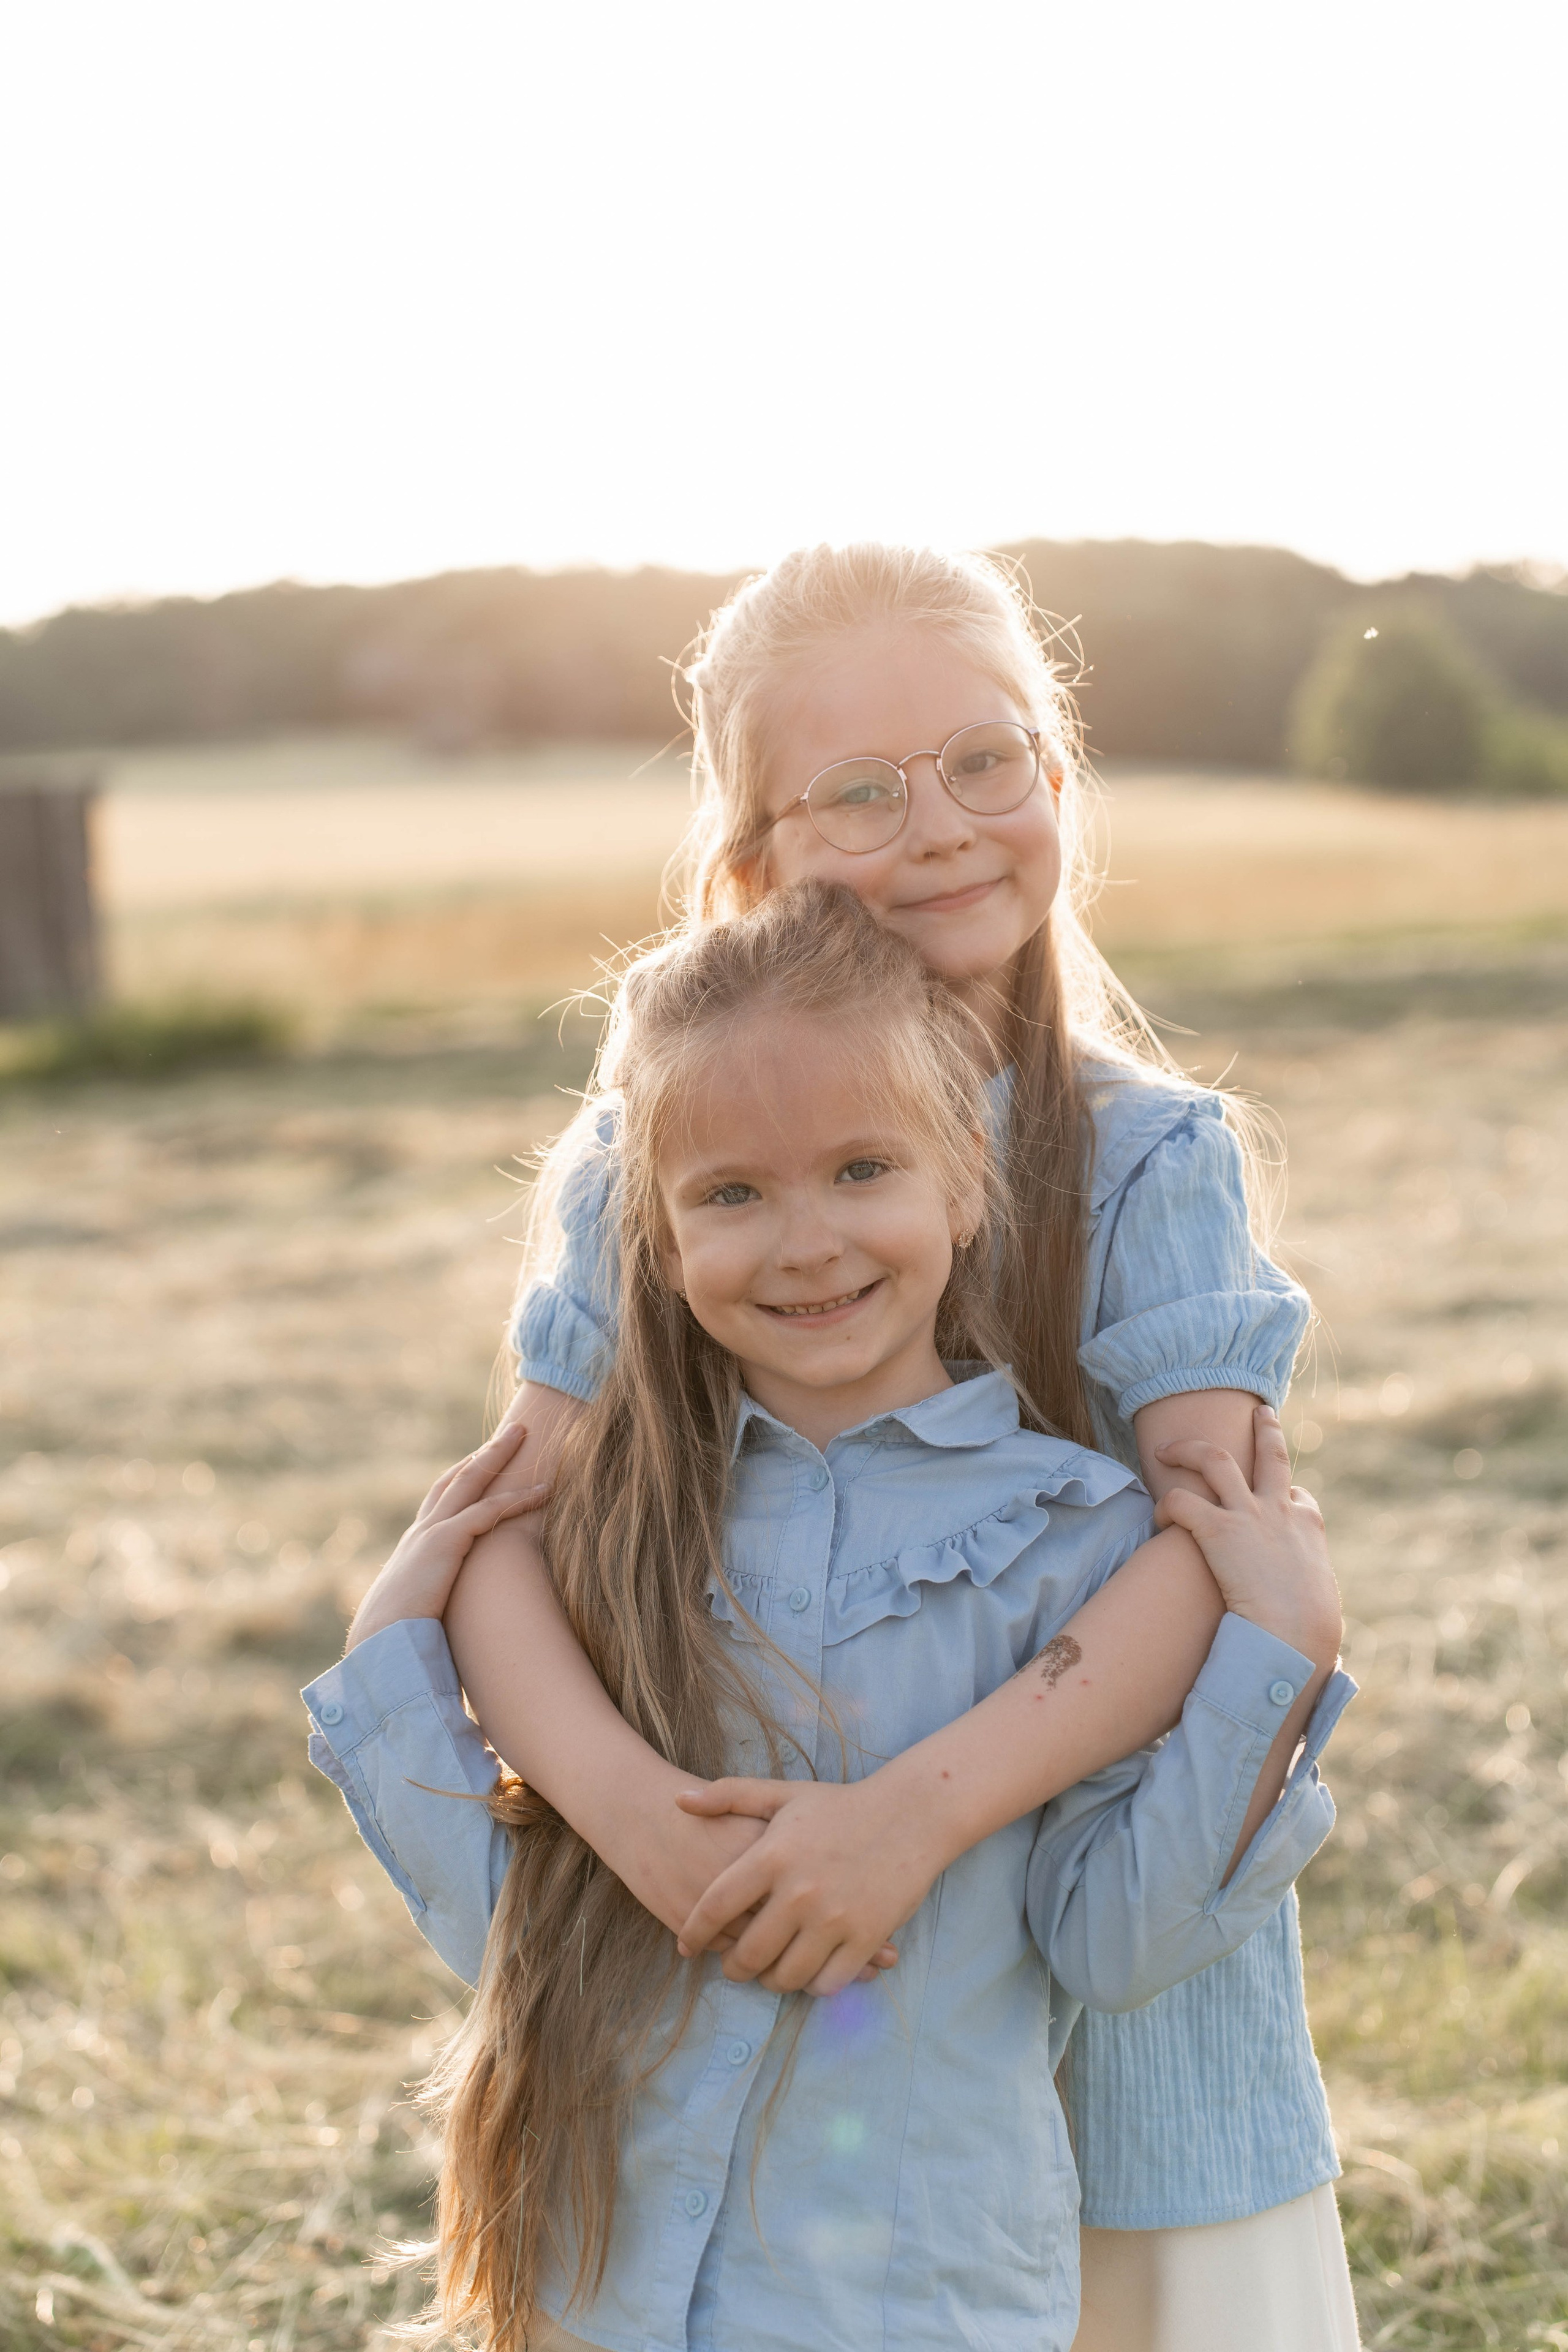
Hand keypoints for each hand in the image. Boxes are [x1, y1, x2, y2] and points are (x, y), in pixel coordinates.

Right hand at [345, 1422, 550, 1651]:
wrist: (378, 1649)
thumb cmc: (398, 1644)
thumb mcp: (419, 1615)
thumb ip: (434, 1606)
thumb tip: (449, 1620)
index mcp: (414, 1548)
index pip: (441, 1499)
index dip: (464, 1477)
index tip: (484, 1459)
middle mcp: (421, 1532)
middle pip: (456, 1478)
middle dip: (484, 1453)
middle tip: (510, 1432)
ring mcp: (431, 1534)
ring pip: (470, 1481)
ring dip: (498, 1455)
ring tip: (524, 1434)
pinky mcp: (444, 1543)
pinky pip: (488, 1511)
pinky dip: (517, 1499)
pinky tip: (543, 1492)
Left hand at [674, 1776, 929, 1997]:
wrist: (912, 1814)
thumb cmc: (842, 1805)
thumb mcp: (784, 1794)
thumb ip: (729, 1796)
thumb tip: (678, 1800)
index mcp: (773, 1855)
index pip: (717, 1906)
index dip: (694, 1931)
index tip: (685, 1945)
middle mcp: (800, 1891)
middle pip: (748, 1953)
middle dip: (733, 1967)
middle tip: (732, 1966)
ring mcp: (835, 1919)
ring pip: (786, 1976)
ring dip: (771, 1981)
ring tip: (768, 1973)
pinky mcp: (867, 1938)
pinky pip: (827, 1983)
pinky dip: (813, 1985)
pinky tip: (808, 1973)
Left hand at [1152, 1404, 1341, 1668]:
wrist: (1295, 1636)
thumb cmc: (1306, 1631)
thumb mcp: (1315, 1597)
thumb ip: (1302, 1585)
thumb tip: (1304, 1606)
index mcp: (1308, 1523)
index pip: (1295, 1493)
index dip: (1281, 1493)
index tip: (1269, 1502)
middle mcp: (1280, 1508)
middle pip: (1271, 1454)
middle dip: (1265, 1430)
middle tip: (1260, 1413)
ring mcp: (1249, 1515)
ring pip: (1216, 1458)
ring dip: (1189, 1448)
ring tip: (1165, 1447)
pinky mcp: (1219, 1531)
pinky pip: (1183, 1502)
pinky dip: (1166, 1505)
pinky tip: (1159, 1518)